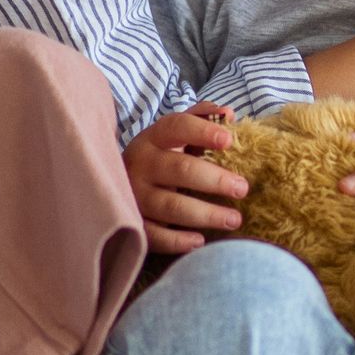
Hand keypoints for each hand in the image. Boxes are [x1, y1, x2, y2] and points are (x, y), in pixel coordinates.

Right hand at [124, 105, 248, 256]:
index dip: (203, 131)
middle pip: (180, 169)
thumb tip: (228, 114)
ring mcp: (134, 194)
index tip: (229, 141)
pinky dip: (177, 240)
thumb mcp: (174, 135)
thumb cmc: (161, 157)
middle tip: (242, 188)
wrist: (112, 184)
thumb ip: (201, 118)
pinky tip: (200, 241)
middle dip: (214, 180)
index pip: (177, 127)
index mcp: (154, 138)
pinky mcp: (134, 221)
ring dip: (205, 214)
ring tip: (234, 219)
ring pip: (171, 205)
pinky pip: (154, 234)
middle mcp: (141, 164)